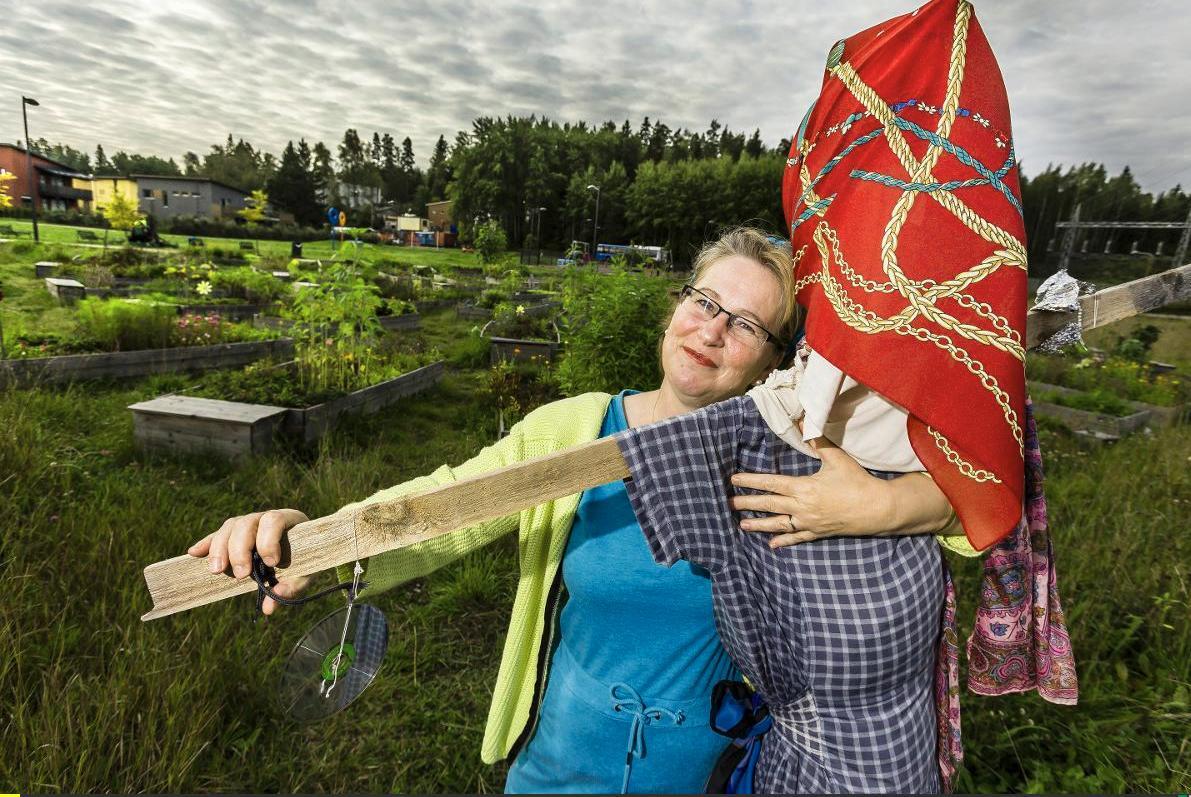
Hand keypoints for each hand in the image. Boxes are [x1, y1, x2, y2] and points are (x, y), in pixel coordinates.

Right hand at [187, 508, 311, 614]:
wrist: (304, 549)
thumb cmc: (306, 560)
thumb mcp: (306, 573)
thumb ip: (292, 587)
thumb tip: (269, 607)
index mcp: (287, 519)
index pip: (273, 520)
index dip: (269, 540)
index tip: (271, 562)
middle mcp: (264, 517)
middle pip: (246, 523)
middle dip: (240, 549)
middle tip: (240, 575)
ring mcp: (248, 523)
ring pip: (229, 527)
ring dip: (219, 548)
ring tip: (216, 571)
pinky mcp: (233, 534)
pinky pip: (217, 535)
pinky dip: (206, 543)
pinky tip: (194, 554)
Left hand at [729, 437, 894, 547]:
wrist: (877, 509)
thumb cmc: (857, 481)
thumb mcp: (837, 458)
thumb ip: (817, 440)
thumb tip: (803, 420)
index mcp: (803, 488)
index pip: (771, 483)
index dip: (751, 481)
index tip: (734, 480)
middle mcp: (802, 507)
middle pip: (769, 505)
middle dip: (748, 503)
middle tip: (728, 504)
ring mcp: (809, 522)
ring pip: (779, 525)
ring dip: (760, 525)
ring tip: (742, 525)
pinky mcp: (819, 532)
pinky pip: (798, 538)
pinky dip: (785, 541)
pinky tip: (772, 546)